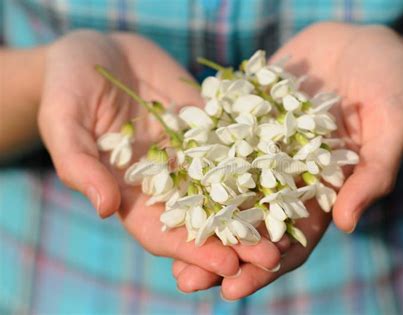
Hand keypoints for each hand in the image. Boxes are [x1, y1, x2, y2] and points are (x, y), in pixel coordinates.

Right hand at [38, 30, 280, 277]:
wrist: (97, 51)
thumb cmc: (67, 88)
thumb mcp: (65, 123)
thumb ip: (81, 166)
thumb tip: (105, 210)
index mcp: (131, 194)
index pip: (163, 234)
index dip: (193, 252)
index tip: (226, 267)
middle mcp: (167, 181)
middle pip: (204, 219)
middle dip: (236, 240)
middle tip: (272, 258)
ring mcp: (191, 154)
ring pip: (227, 188)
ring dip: (256, 208)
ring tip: (287, 225)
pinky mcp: (209, 126)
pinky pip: (237, 145)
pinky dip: (261, 159)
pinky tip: (290, 170)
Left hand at [172, 22, 402, 298]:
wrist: (359, 42)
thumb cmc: (388, 81)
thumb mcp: (391, 122)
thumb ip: (373, 173)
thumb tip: (349, 226)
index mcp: (322, 190)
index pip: (294, 240)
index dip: (266, 266)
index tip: (235, 288)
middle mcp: (286, 175)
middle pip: (251, 222)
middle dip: (221, 252)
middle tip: (186, 281)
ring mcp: (261, 147)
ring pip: (226, 188)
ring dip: (198, 215)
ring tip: (165, 239)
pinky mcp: (243, 118)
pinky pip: (216, 141)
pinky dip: (193, 160)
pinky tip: (166, 175)